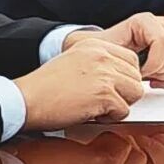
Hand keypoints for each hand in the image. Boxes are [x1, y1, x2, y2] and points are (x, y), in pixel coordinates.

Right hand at [13, 35, 145, 131]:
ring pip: (135, 93)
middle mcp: (101, 56)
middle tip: (103, 100)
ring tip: (98, 107)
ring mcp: (104, 74)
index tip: (112, 88)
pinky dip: (110, 118)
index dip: (125, 77)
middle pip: (136, 76)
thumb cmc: (45, 87)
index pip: (131, 59)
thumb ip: (99, 64)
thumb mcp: (74, 62)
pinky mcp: (104, 94)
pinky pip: (124, 111)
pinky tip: (91, 113)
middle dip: (124, 92)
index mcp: (94, 45)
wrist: (27, 100)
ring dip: (120, 104)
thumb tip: (123, 78)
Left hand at [76, 14, 163, 88]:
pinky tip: (158, 79)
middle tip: (144, 76)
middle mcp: (162, 25)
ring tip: (151, 77)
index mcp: (145, 21)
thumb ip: (99, 47)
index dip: (154, 63)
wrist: (108, 55)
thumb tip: (92, 49)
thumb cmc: (103, 52)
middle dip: (162, 70)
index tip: (138, 72)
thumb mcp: (98, 47)